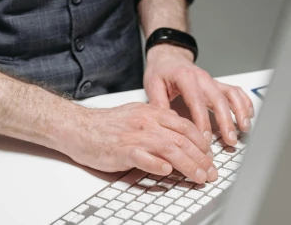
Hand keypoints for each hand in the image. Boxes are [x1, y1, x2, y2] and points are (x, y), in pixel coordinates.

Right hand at [61, 100, 217, 182]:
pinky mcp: (122, 150)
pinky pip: (143, 157)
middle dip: (201, 157)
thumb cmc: (106, 125)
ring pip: (169, 148)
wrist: (79, 127)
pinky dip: (157, 164)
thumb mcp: (135, 115)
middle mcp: (146, 122)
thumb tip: (177, 128)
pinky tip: (167, 171)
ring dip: (188, 164)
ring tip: (199, 177)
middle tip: (211, 172)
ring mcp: (134, 136)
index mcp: (151, 112)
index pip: (184, 125)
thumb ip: (156, 121)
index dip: (201, 141)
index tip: (210, 156)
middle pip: (181, 138)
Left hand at [144, 44, 254, 145]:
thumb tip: (168, 123)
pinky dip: (244, 102)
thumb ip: (159, 104)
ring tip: (244, 128)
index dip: (203, 121)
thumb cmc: (161, 71)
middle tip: (230, 140)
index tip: (206, 139)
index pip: (196, 101)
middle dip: (226, 121)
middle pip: (218, 99)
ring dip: (240, 111)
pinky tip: (249, 115)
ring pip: (230, 94)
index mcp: (185, 78)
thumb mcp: (152, 85)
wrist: (168, 56)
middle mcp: (202, 78)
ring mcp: (212, 81)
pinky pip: (235, 91)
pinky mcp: (217, 84)